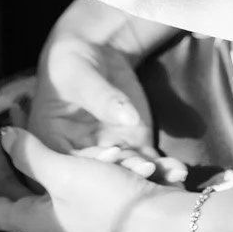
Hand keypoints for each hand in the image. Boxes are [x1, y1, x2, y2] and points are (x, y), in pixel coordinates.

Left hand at [0, 119, 187, 231]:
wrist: (163, 217)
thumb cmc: (108, 200)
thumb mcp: (64, 173)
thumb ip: (30, 154)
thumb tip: (3, 139)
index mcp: (31, 219)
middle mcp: (45, 215)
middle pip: (6, 183)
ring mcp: (68, 206)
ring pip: (34, 172)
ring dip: (23, 143)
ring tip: (17, 108)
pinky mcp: (91, 193)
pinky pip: (60, 168)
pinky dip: (50, 146)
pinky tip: (54, 123)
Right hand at [28, 0, 185, 182]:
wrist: (95, 53)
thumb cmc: (74, 64)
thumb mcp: (82, 76)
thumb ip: (103, 98)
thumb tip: (128, 118)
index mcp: (53, 146)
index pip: (72, 162)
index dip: (93, 161)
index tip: (115, 156)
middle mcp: (80, 158)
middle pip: (102, 174)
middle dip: (126, 174)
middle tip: (148, 170)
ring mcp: (108, 154)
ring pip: (126, 173)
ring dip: (150, 177)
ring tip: (172, 176)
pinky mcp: (131, 147)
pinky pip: (146, 162)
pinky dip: (162, 169)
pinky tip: (179, 172)